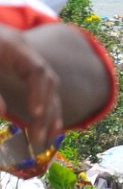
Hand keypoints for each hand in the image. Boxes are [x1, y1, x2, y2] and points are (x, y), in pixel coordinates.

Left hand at [0, 27, 63, 147]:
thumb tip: (3, 112)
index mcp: (16, 48)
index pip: (37, 70)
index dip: (39, 93)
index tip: (34, 115)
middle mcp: (26, 54)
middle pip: (48, 80)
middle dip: (48, 110)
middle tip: (40, 139)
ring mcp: (27, 60)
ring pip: (49, 85)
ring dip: (51, 112)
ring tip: (49, 139)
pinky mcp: (22, 68)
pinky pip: (41, 87)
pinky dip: (45, 106)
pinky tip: (44, 125)